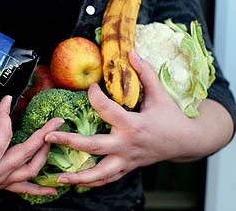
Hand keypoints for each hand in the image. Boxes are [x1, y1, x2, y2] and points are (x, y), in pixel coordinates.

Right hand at [0, 90, 63, 196]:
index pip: (3, 136)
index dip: (6, 115)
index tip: (7, 99)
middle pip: (26, 153)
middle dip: (44, 136)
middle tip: (57, 121)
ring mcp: (0, 181)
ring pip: (30, 171)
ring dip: (44, 155)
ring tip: (54, 140)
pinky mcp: (1, 184)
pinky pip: (23, 189)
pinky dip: (39, 189)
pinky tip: (53, 191)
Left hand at [45, 50, 202, 186]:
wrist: (186, 142)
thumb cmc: (171, 117)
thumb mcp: (160, 94)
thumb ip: (145, 73)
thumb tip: (131, 52)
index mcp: (134, 125)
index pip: (106, 110)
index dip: (94, 96)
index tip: (90, 87)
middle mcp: (127, 145)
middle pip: (94, 146)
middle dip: (70, 141)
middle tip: (49, 136)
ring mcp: (127, 160)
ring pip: (100, 173)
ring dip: (78, 176)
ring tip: (59, 178)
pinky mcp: (127, 168)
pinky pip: (107, 179)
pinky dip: (91, 183)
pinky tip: (75, 183)